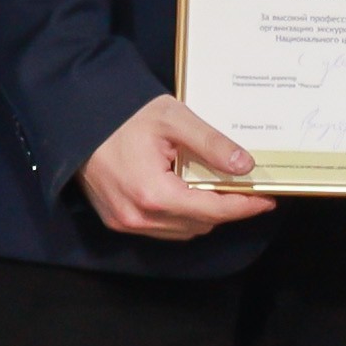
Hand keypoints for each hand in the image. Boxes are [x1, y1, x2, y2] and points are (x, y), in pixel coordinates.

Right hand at [81, 91, 272, 237]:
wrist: (78, 118)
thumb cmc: (124, 115)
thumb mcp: (174, 119)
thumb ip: (212, 144)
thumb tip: (245, 167)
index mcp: (153, 194)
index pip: (212, 210)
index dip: (244, 207)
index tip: (267, 200)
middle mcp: (138, 216)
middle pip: (199, 224)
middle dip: (227, 209)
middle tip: (247, 190)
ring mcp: (125, 222)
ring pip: (182, 230)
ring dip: (204, 214)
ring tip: (221, 190)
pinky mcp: (116, 220)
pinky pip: (162, 227)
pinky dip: (182, 215)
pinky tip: (190, 193)